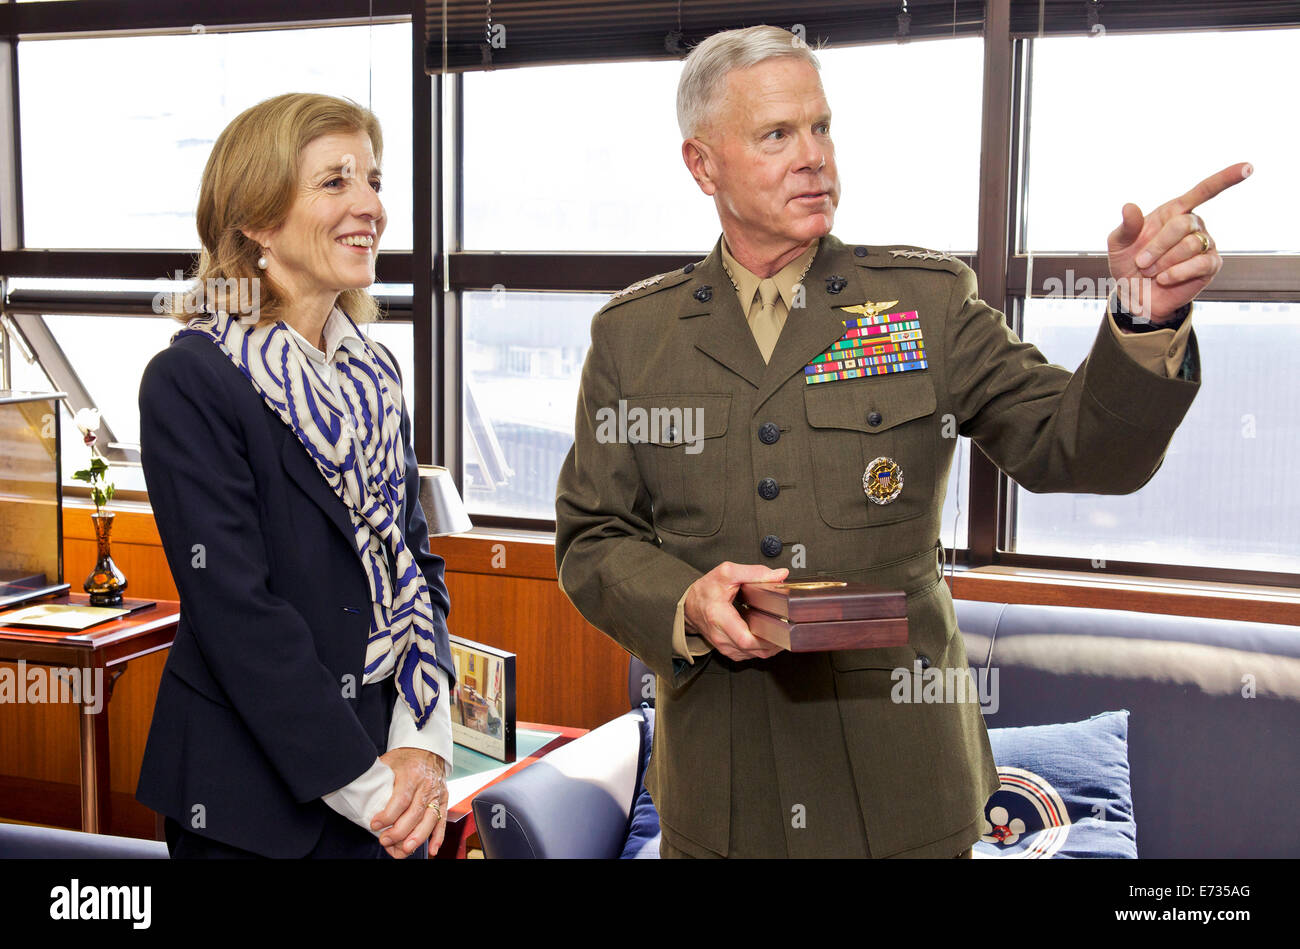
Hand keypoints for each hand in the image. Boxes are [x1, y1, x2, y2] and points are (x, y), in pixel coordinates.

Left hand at [371, 747, 447, 858]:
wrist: (427, 750)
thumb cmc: (405, 758)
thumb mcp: (388, 762)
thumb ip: (377, 777)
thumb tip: (357, 792)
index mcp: (412, 774)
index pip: (401, 799)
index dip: (388, 815)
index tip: (375, 824)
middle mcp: (426, 785)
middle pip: (415, 813)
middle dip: (400, 831)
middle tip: (385, 840)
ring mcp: (436, 794)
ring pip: (430, 820)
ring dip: (418, 837)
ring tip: (405, 850)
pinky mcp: (443, 800)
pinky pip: (441, 821)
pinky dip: (438, 837)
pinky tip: (431, 849)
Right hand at [684, 562, 789, 660]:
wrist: (689, 604)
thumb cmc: (705, 590)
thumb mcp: (727, 573)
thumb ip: (755, 572)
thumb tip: (779, 575)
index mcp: (719, 617)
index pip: (745, 639)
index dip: (767, 639)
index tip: (781, 629)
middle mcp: (721, 636)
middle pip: (754, 650)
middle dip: (775, 642)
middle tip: (787, 628)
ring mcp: (724, 646)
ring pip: (754, 655)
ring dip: (770, 646)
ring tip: (779, 631)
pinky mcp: (728, 650)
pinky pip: (749, 655)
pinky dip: (761, 648)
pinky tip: (767, 636)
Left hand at [1106, 162, 1251, 321]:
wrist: (1135, 295)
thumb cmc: (1129, 264)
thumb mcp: (1120, 244)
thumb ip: (1126, 226)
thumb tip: (1129, 206)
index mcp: (1175, 211)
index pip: (1204, 190)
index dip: (1226, 178)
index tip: (1248, 167)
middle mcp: (1194, 224)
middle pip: (1183, 224)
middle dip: (1158, 246)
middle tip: (1141, 262)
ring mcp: (1205, 244)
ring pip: (1190, 245)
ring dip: (1164, 261)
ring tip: (1151, 272)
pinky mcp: (1211, 265)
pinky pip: (1199, 263)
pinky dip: (1177, 272)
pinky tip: (1164, 278)